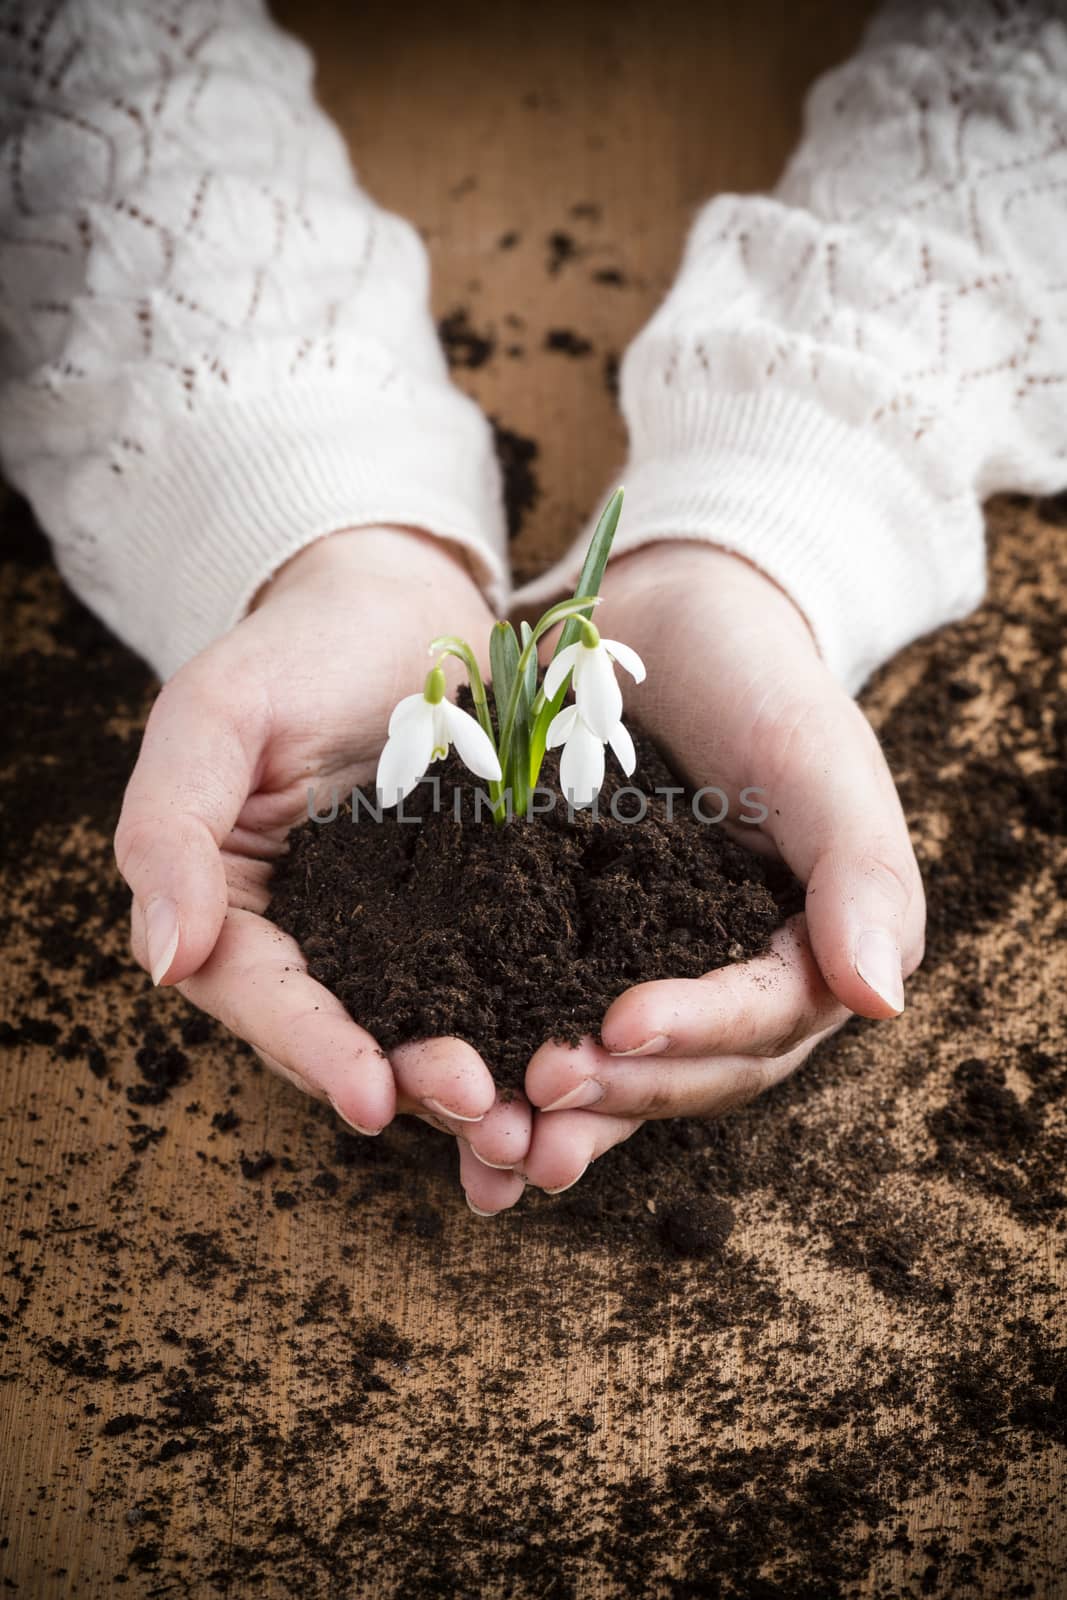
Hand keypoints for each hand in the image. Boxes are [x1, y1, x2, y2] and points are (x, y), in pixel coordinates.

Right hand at [114, 526, 530, 1205]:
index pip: (260, 993)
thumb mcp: (213, 714)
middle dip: (411, 1082)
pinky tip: (576, 1062)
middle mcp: (316, 938)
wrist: (402, 603)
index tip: (369, 1097)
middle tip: (478, 1108)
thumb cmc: (296, 647)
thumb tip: (162, 959)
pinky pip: (500, 980)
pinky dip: (528, 1027)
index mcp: (234, 905)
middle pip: (351, 1031)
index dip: (310, 1048)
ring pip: (429, 1025)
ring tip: (533, 1121)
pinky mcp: (480, 915)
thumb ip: (170, 829)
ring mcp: (402, 934)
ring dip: (477, 1081)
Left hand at [515, 541, 924, 1199]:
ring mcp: (657, 974)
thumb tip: (884, 1000)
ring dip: (563, 1117)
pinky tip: (455, 1109)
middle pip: (691, 1072)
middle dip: (619, 1094)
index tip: (618, 1026)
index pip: (767, 1019)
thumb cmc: (755, 676)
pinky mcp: (579, 957)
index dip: (698, 1032)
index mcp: (815, 949)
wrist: (662, 619)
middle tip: (539, 1099)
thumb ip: (861, 870)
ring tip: (491, 1146)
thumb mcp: (815, 755)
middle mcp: (738, 981)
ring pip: (621, 1074)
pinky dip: (510, 1071)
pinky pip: (551, 1027)